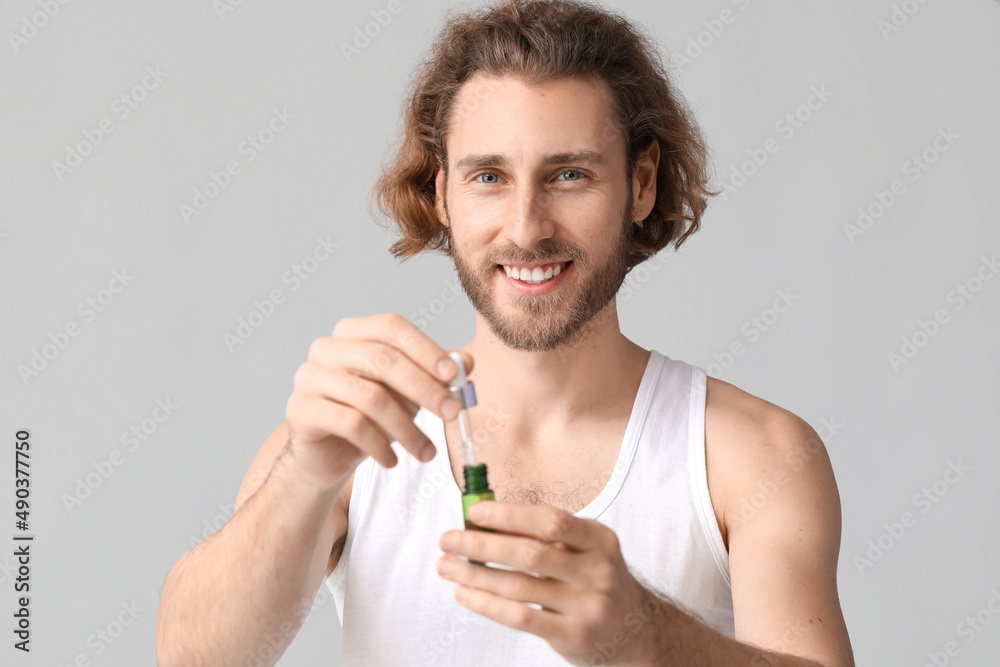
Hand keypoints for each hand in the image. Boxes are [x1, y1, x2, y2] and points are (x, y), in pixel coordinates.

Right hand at [284, 313, 472, 490]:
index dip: (425, 349)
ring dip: (406, 428)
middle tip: (452, 413)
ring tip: (426, 452)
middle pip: (383, 360)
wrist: (327, 457)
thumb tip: (468, 361)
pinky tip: (392, 461)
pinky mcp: (300, 410)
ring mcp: (309, 377)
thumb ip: (435, 375)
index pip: (391, 327)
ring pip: (370, 397)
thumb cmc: (371, 416)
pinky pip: (351, 425)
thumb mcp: (409, 393)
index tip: (454, 375)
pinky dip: (380, 446)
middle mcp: (327, 348)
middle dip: (424, 389)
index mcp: (353, 332)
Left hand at [436, 500, 661, 665]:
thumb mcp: (586, 550)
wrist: (635, 631)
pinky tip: (465, 593)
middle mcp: (598, 571)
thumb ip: (546, 536)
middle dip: (482, 544)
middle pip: (530, 553)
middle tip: (448, 539)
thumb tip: (487, 519)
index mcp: (599, 540)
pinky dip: (487, 604)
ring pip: (520, 586)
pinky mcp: (574, 634)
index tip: (474, 512)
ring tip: (447, 566)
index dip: (510, 515)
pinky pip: (521, 617)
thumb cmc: (596, 581)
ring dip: (476, 574)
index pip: (550, 521)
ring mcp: (588, 605)